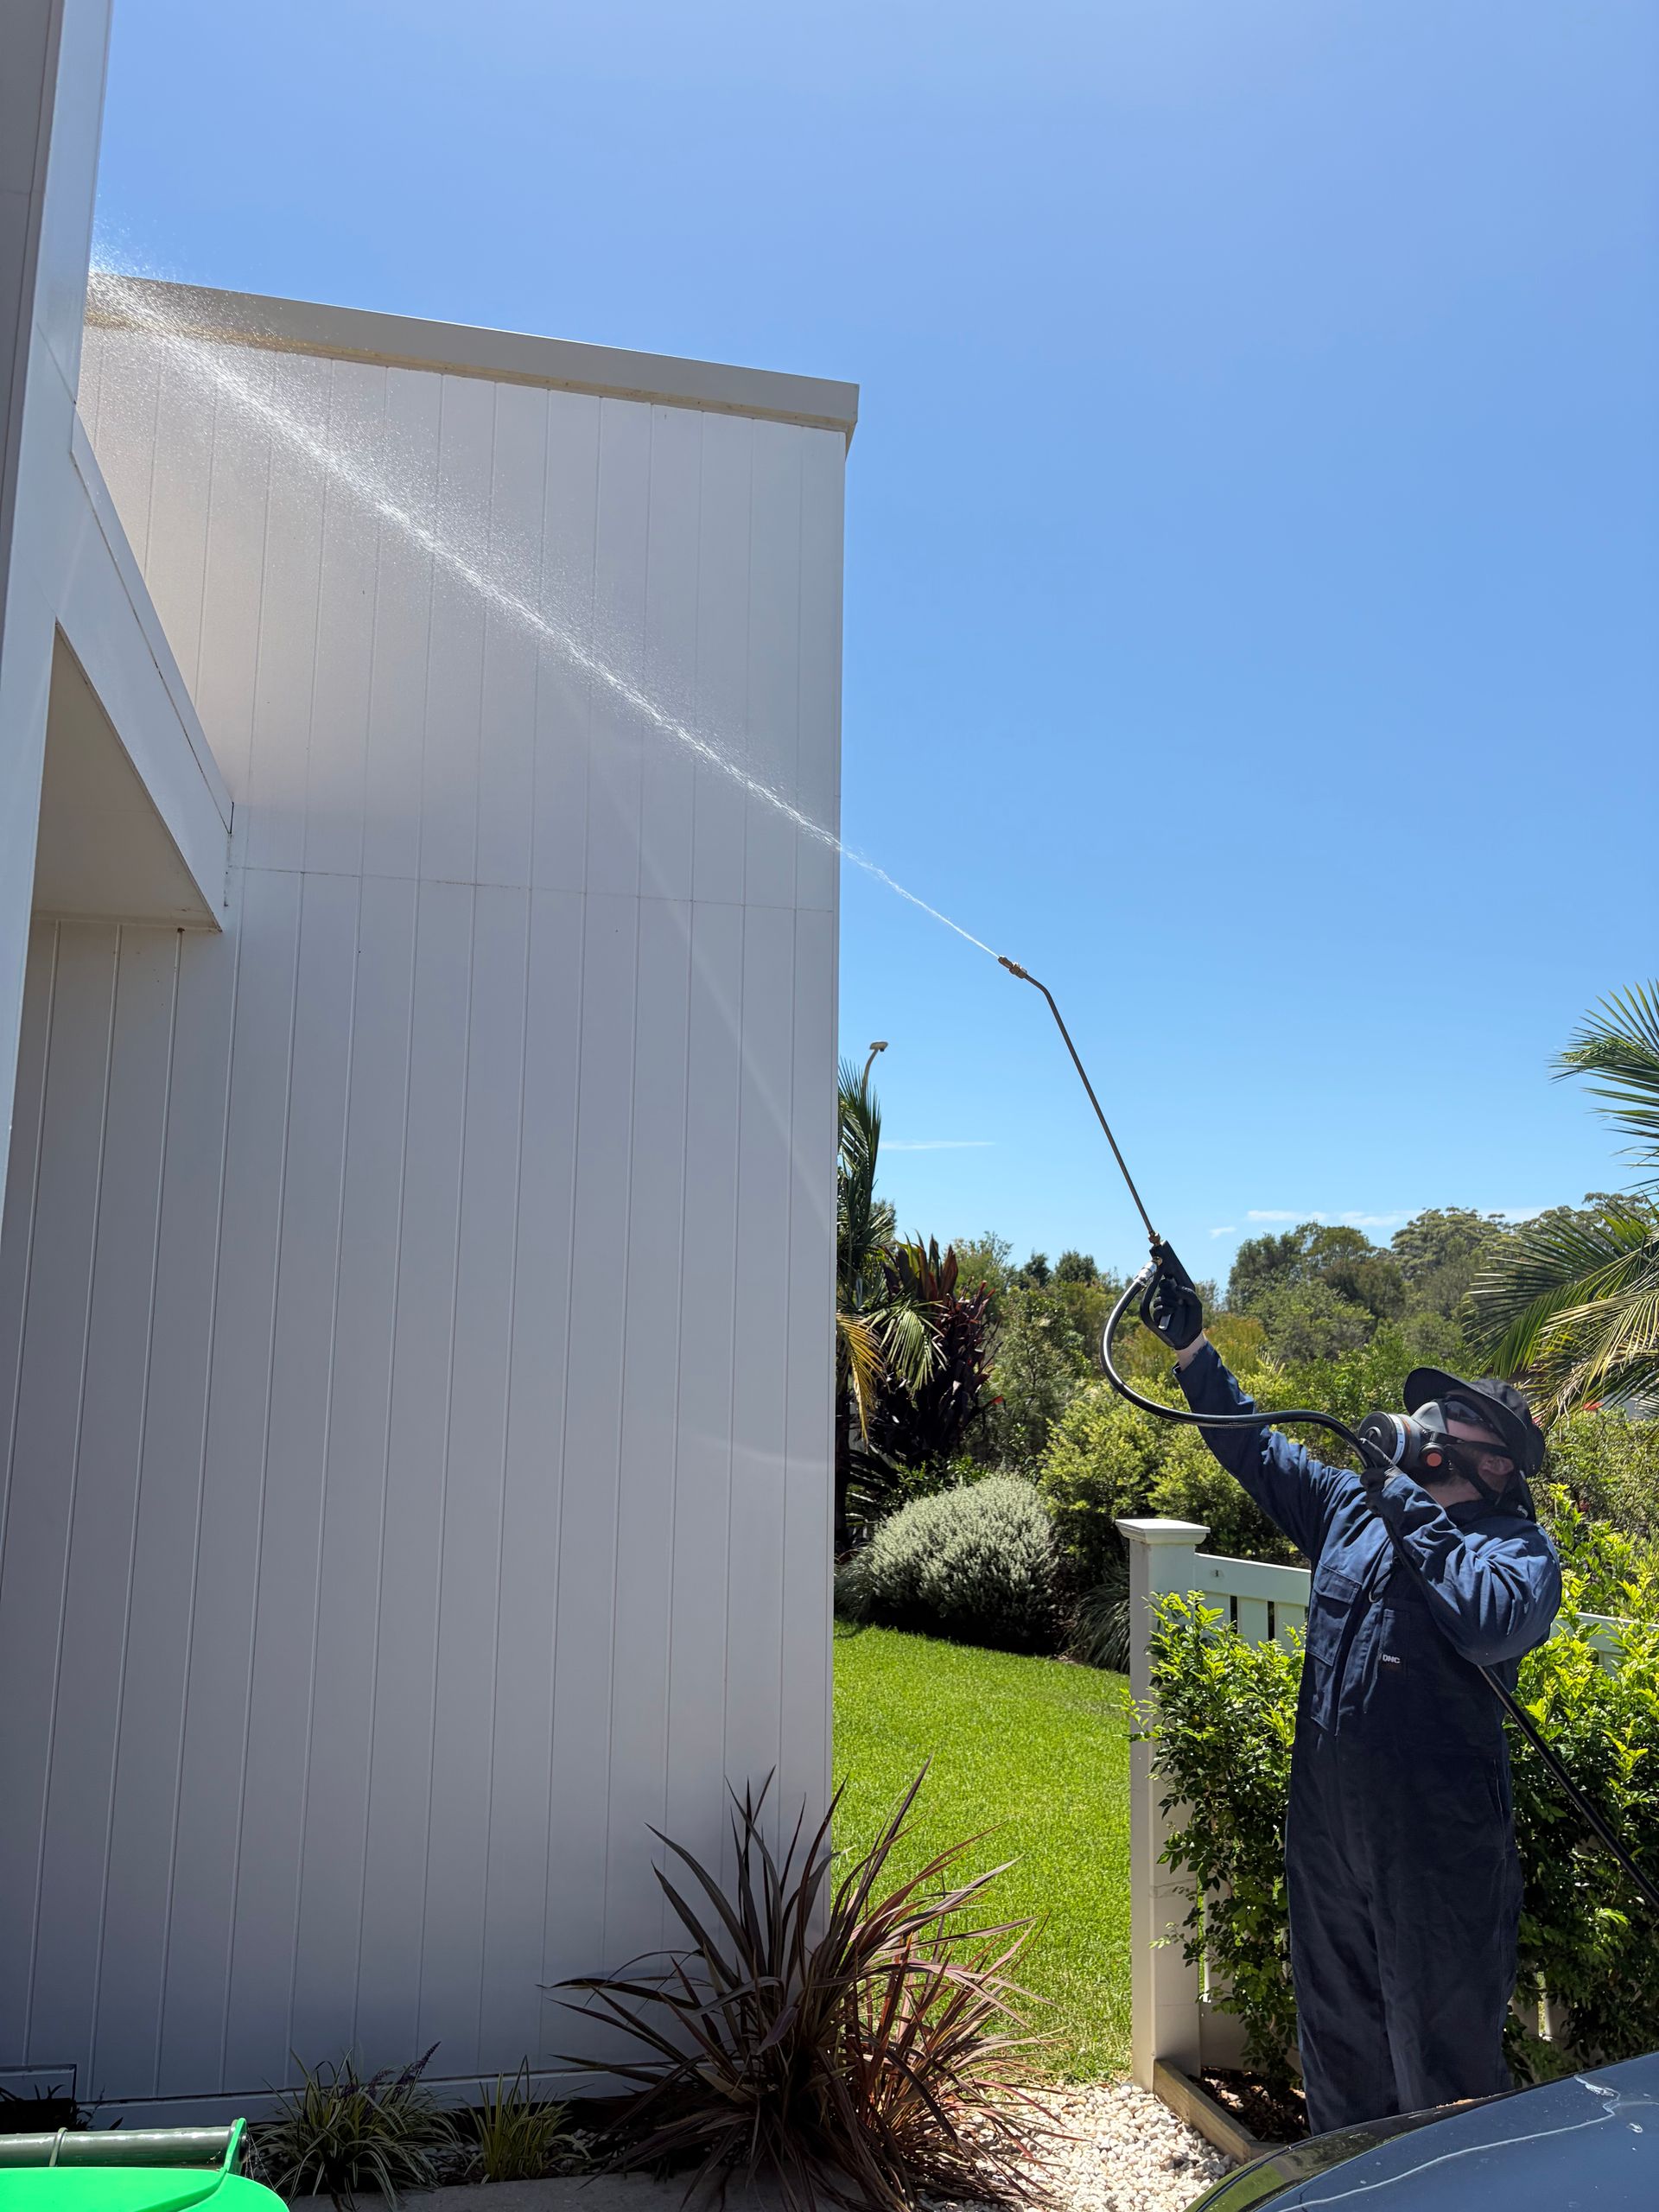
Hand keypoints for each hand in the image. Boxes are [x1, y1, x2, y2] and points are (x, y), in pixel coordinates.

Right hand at [1141, 1239, 1203, 1353]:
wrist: (1189, 1338)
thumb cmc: (1194, 1319)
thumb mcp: (1196, 1304)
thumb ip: (1189, 1293)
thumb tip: (1175, 1286)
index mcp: (1178, 1290)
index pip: (1171, 1276)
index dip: (1167, 1264)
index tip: (1163, 1252)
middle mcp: (1169, 1295)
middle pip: (1163, 1283)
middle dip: (1170, 1288)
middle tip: (1177, 1294)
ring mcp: (1162, 1304)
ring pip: (1161, 1295)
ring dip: (1171, 1302)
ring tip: (1178, 1309)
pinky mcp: (1156, 1314)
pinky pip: (1158, 1306)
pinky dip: (1166, 1309)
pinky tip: (1172, 1313)